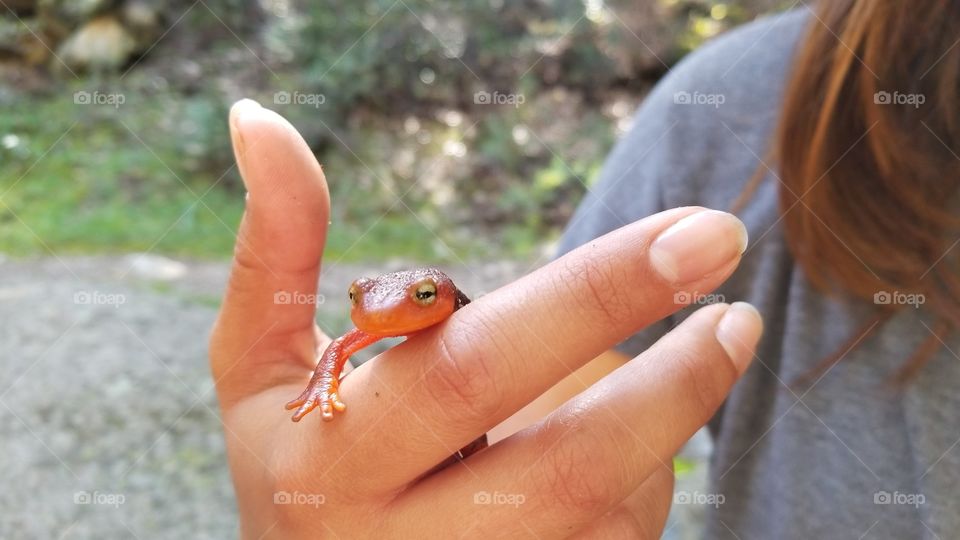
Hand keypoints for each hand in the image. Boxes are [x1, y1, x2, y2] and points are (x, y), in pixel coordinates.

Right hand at [209, 99, 761, 538]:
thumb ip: (275, 251)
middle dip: (673, 384)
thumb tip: (260, 119)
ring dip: (658, 436)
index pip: (473, 367)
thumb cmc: (297, 458)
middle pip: (567, 465)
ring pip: (606, 518)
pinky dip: (644, 492)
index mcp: (330, 463)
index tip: (693, 236)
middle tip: (738, 312)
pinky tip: (627, 452)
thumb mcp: (258, 365)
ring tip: (669, 371)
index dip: (592, 296)